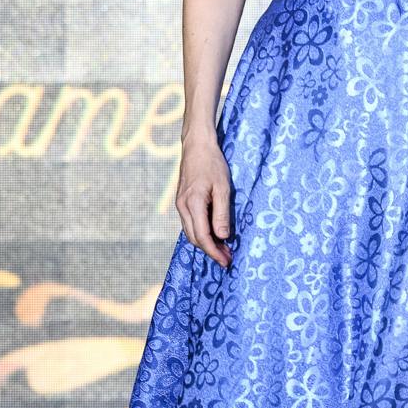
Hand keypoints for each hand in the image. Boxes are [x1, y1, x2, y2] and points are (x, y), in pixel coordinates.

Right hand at [176, 137, 233, 265]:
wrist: (196, 146)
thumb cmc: (212, 164)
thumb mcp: (223, 188)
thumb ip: (222, 213)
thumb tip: (223, 237)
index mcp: (193, 204)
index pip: (203, 236)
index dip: (214, 251)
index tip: (226, 261)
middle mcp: (183, 207)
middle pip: (194, 238)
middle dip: (211, 251)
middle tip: (228, 257)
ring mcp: (180, 205)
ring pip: (190, 233)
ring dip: (205, 243)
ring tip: (223, 248)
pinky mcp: (182, 202)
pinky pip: (189, 224)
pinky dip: (200, 233)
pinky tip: (213, 233)